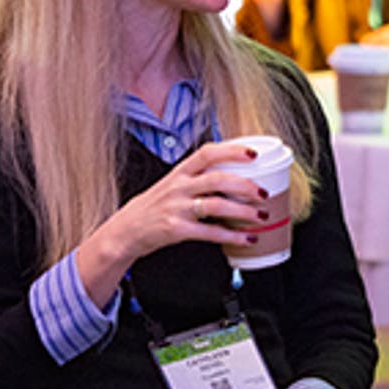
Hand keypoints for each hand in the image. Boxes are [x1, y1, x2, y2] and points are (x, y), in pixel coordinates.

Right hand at [77, 141, 276, 303]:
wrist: (125, 231)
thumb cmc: (154, 207)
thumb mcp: (172, 184)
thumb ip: (199, 178)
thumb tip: (236, 176)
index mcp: (180, 172)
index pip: (207, 153)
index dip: (232, 151)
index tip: (253, 154)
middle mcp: (179, 187)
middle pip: (217, 179)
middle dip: (245, 185)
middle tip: (263, 192)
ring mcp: (177, 208)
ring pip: (216, 204)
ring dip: (244, 211)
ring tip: (261, 215)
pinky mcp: (177, 229)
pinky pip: (210, 232)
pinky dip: (233, 236)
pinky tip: (247, 237)